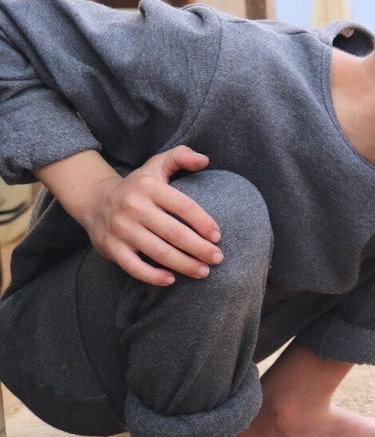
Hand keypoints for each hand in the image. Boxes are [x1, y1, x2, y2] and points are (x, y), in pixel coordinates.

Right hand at [79, 146, 222, 285]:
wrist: (94, 200)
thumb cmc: (137, 186)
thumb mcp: (156, 165)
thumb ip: (180, 156)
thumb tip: (204, 160)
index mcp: (148, 187)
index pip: (184, 206)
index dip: (204, 223)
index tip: (218, 237)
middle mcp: (133, 207)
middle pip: (174, 233)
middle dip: (200, 248)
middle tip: (218, 258)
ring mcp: (121, 228)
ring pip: (158, 252)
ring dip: (184, 265)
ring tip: (204, 271)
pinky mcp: (111, 247)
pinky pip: (134, 266)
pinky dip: (153, 276)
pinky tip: (171, 279)